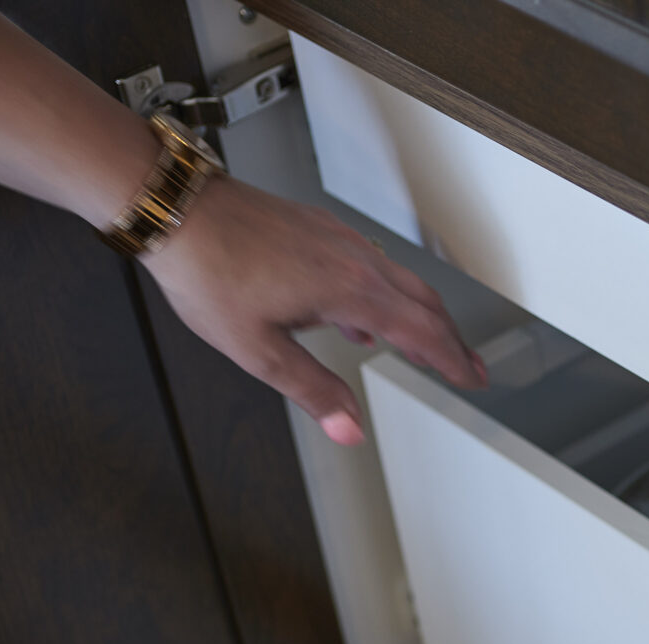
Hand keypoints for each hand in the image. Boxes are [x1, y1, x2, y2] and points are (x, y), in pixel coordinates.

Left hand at [144, 174, 484, 444]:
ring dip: (424, 317)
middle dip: (451, 340)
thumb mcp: (258, 349)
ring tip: (428, 346)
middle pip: (425, 303)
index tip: (470, 379)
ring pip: (402, 281)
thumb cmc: (209, 269)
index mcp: (349, 290)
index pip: (422, 331)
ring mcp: (339, 240)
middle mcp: (354, 260)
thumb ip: (312, 390)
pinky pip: (373, 266)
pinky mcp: (319, 230)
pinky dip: (389, 296)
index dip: (451, 360)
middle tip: (470, 368)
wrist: (178, 210)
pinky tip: (365, 318)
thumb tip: (348, 428)